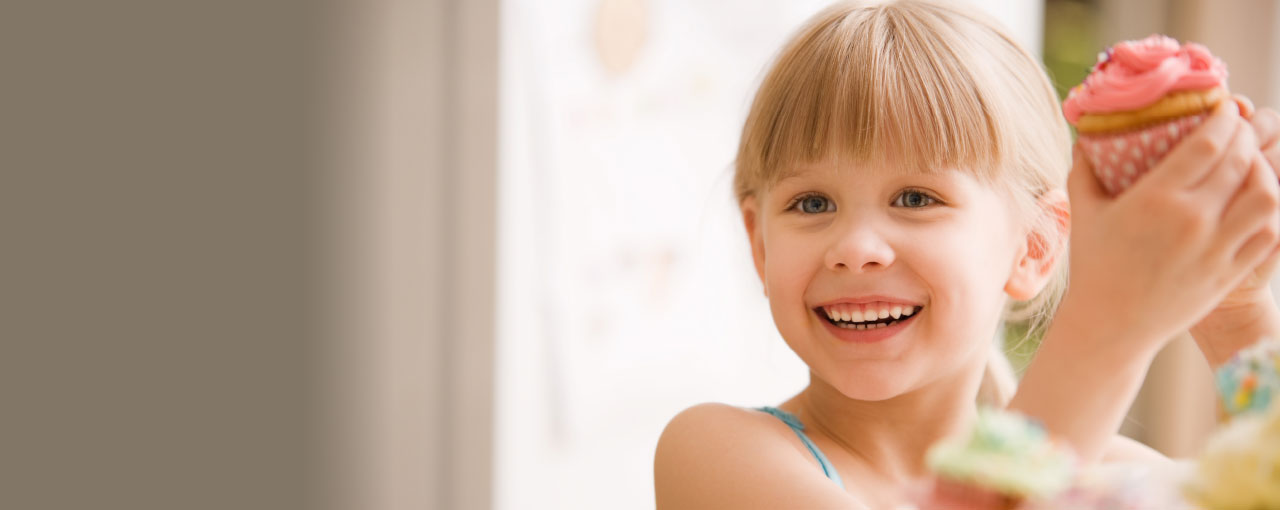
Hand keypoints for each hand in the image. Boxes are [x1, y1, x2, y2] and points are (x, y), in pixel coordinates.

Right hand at [1061, 99, 1279, 355]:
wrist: (1110, 326)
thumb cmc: (1094, 268)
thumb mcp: (1083, 214)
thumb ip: (1084, 171)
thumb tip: (1085, 139)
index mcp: (1155, 199)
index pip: (1208, 143)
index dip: (1223, 119)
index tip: (1224, 108)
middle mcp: (1191, 220)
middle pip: (1240, 161)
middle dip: (1247, 134)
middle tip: (1242, 126)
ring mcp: (1215, 249)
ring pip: (1267, 196)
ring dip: (1266, 172)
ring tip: (1254, 164)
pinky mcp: (1230, 272)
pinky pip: (1270, 233)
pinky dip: (1271, 212)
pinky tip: (1259, 201)